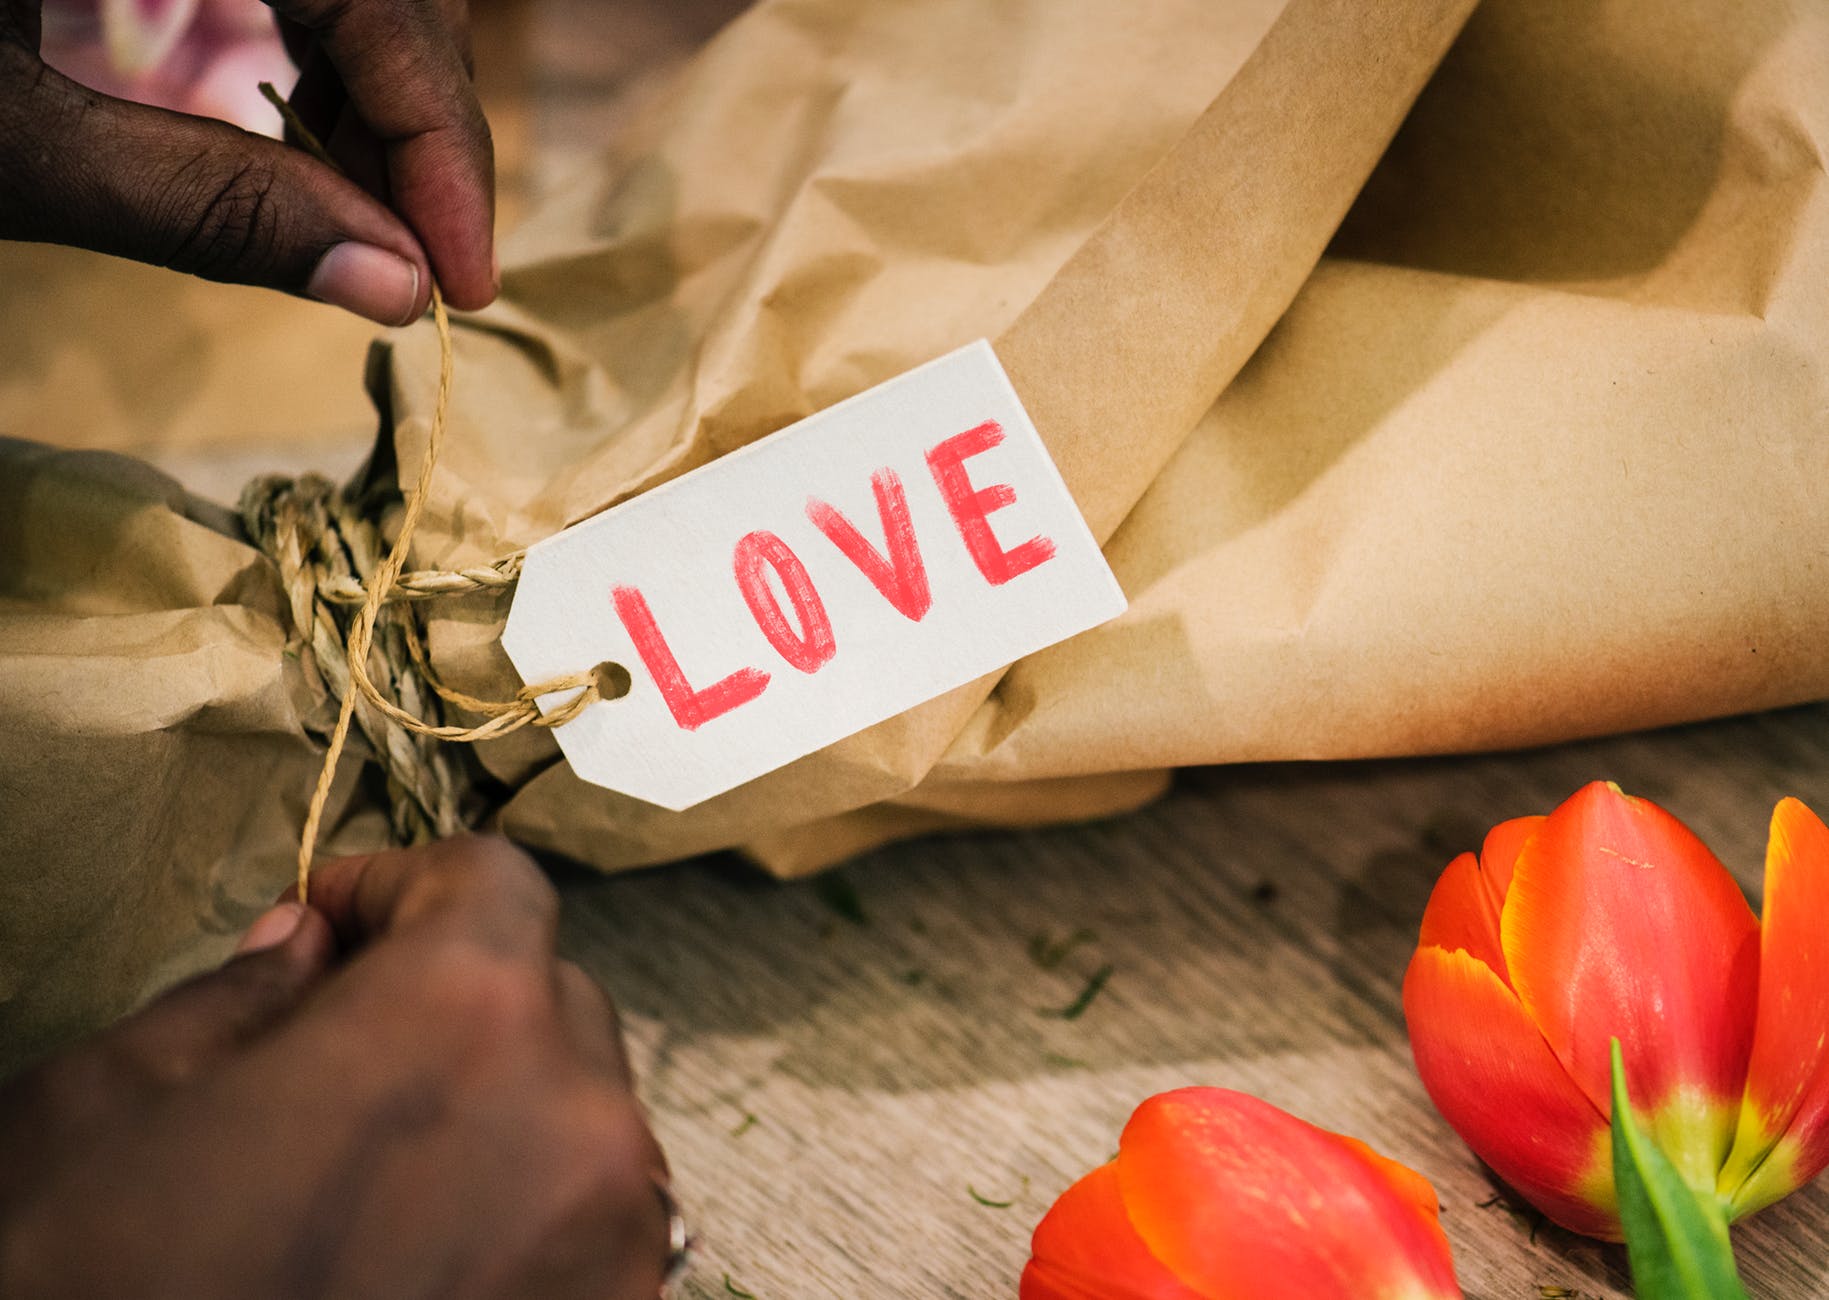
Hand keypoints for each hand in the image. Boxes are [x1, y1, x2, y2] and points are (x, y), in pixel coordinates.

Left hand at [0, 0, 494, 323]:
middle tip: (417, 263)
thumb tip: (388, 286)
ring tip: (361, 216)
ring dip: (380, 91)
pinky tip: (307, 132)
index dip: (440, 139)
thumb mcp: (8, 148)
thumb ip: (198, 202)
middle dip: (422, 124)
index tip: (461, 276)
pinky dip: (324, 43)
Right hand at [0, 837, 673, 1299]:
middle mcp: (577, 1120)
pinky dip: (523, 1206)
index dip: (403, 884)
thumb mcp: (111, 1109)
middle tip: (339, 1042)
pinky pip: (591, 1222)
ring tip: (372, 1167)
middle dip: (451, 997)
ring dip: (494, 1107)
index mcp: (464, 1019)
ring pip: (579, 1112)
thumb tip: (304, 949)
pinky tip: (418, 1247)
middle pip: (547, 996)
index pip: (492, 882)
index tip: (339, 922)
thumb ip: (239, 995)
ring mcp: (617, 1243)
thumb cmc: (96, 1296)